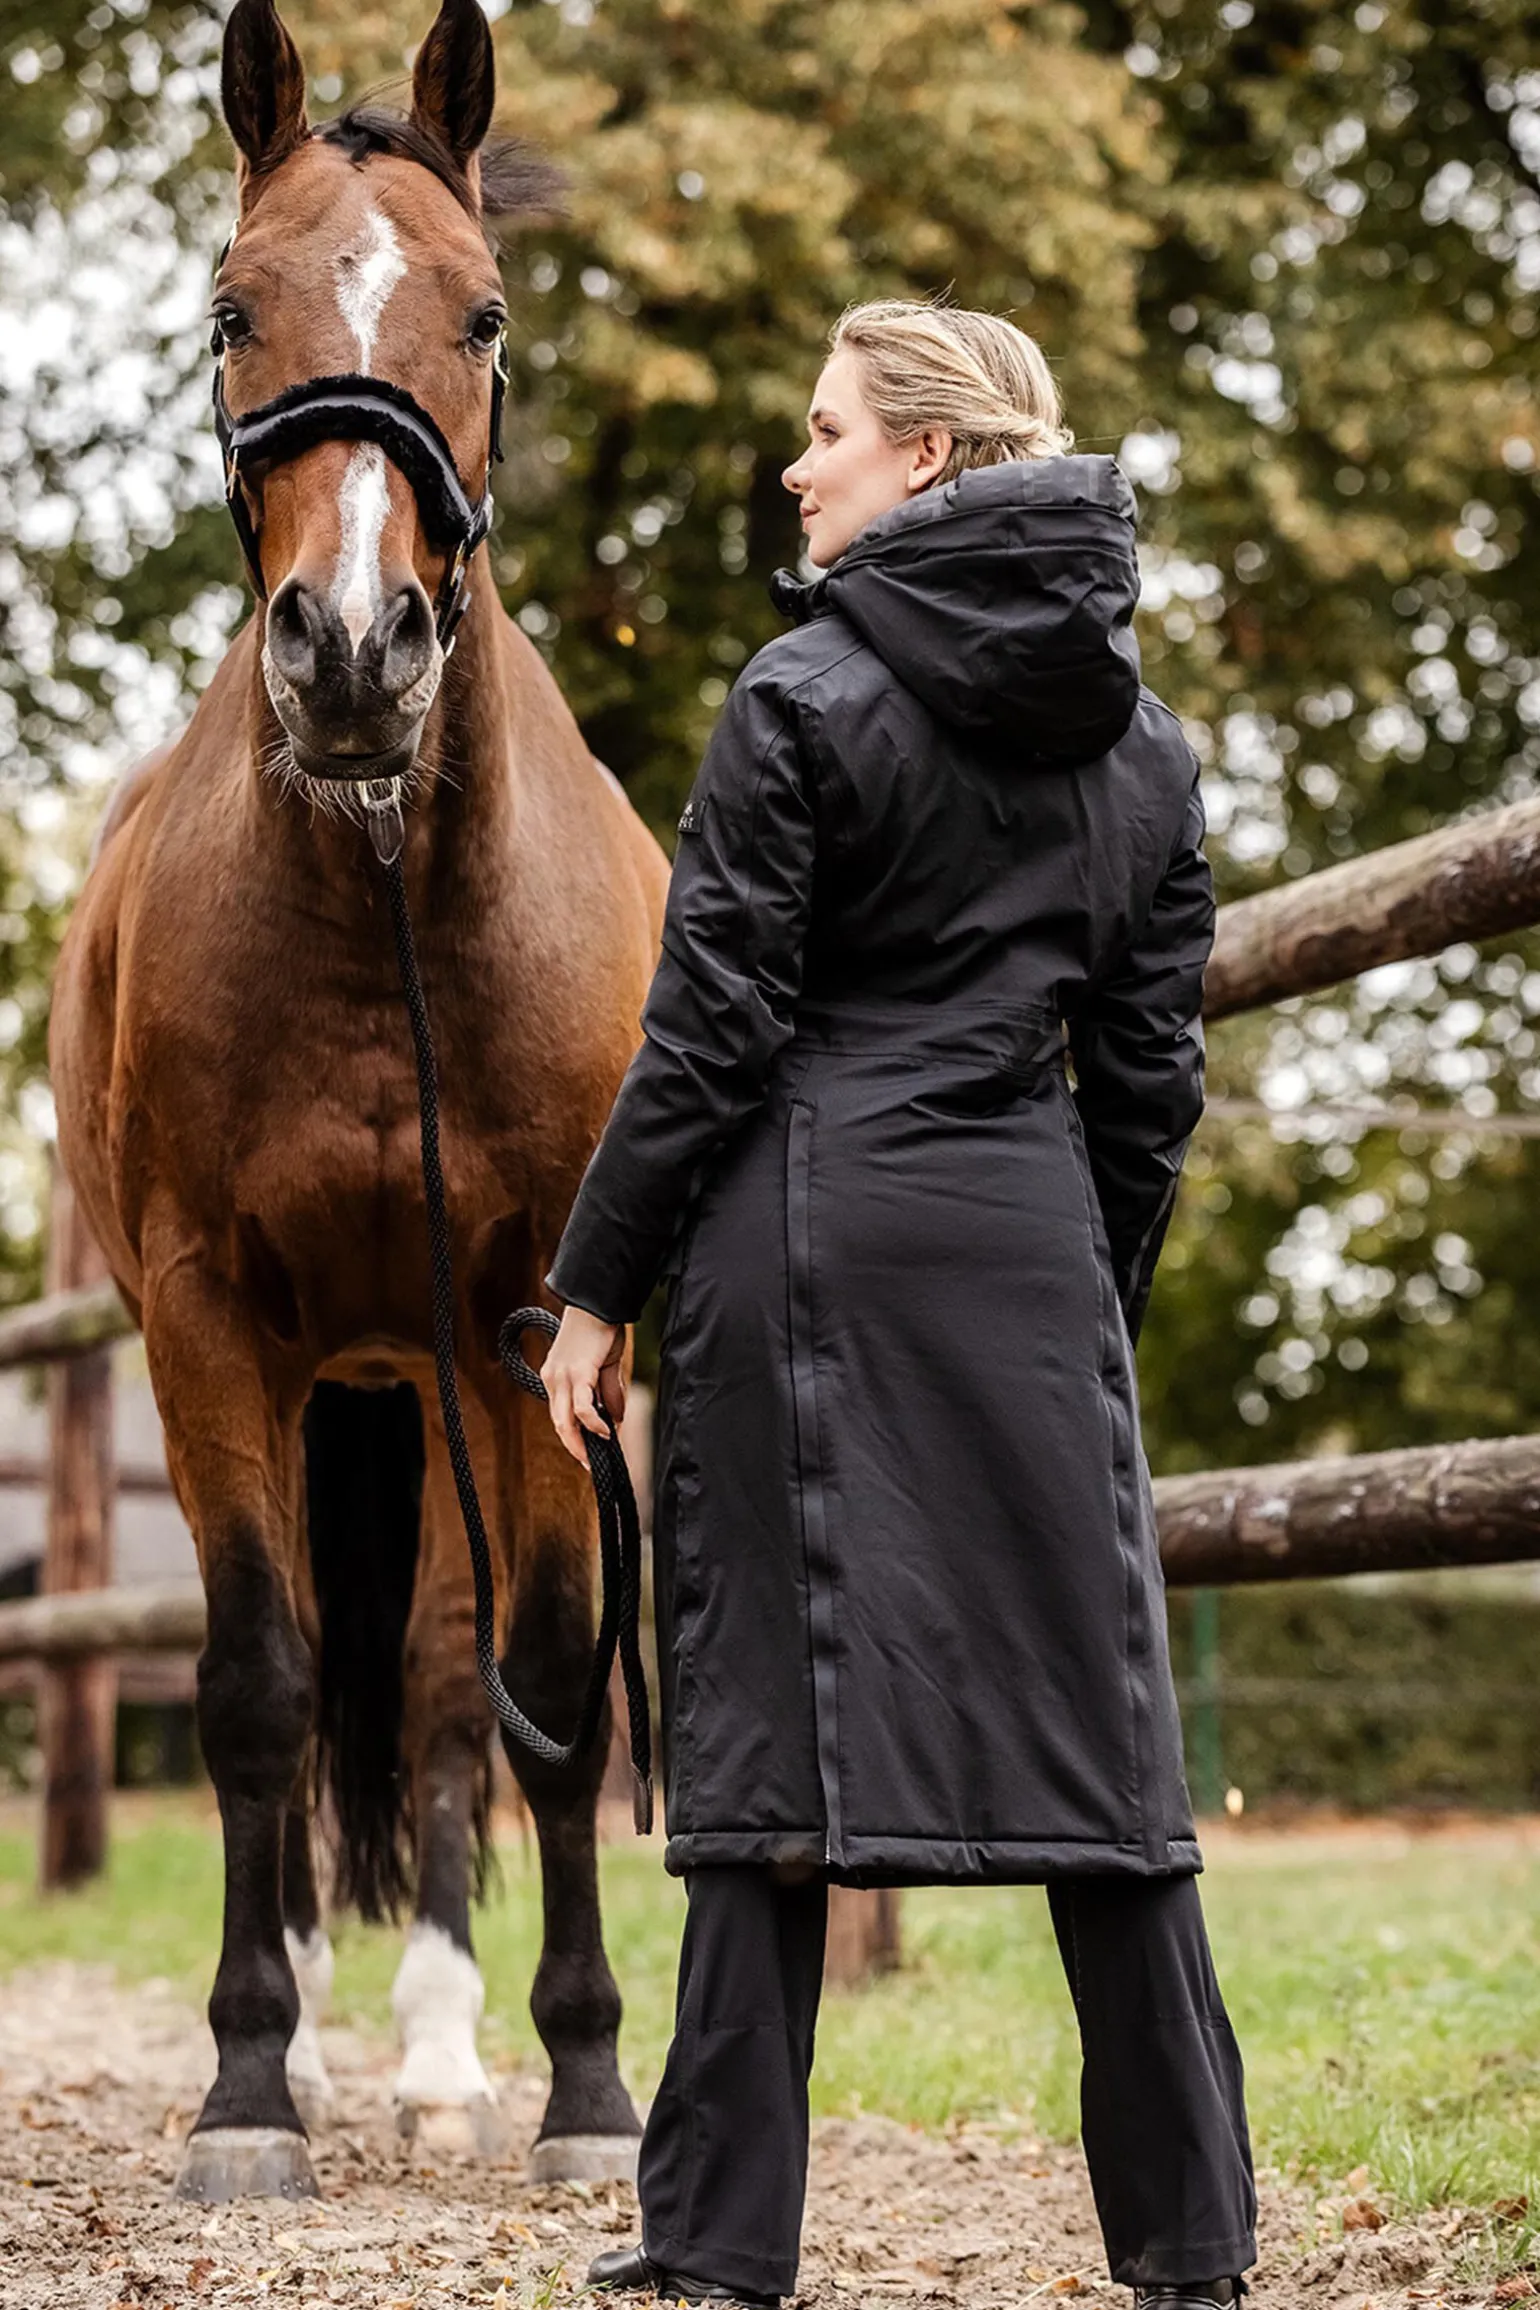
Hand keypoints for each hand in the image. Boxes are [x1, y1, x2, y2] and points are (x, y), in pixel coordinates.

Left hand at [543, 1305, 626, 1463]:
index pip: (561, 1416)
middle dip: (575, 1449)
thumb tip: (616, 1419)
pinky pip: (581, 1407)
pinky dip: (593, 1423)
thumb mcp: (604, 1366)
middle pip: (559, 1425)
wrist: (598, 1301)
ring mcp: (562, 1377)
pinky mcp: (577, 1372)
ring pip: (565, 1422)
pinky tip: (606, 1431)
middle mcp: (553, 1379)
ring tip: (599, 1455)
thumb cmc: (601, 1328)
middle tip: (592, 1466)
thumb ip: (608, 1393)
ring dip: (581, 1443)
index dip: (574, 1437)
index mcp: (555, 1378)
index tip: (590, 1454)